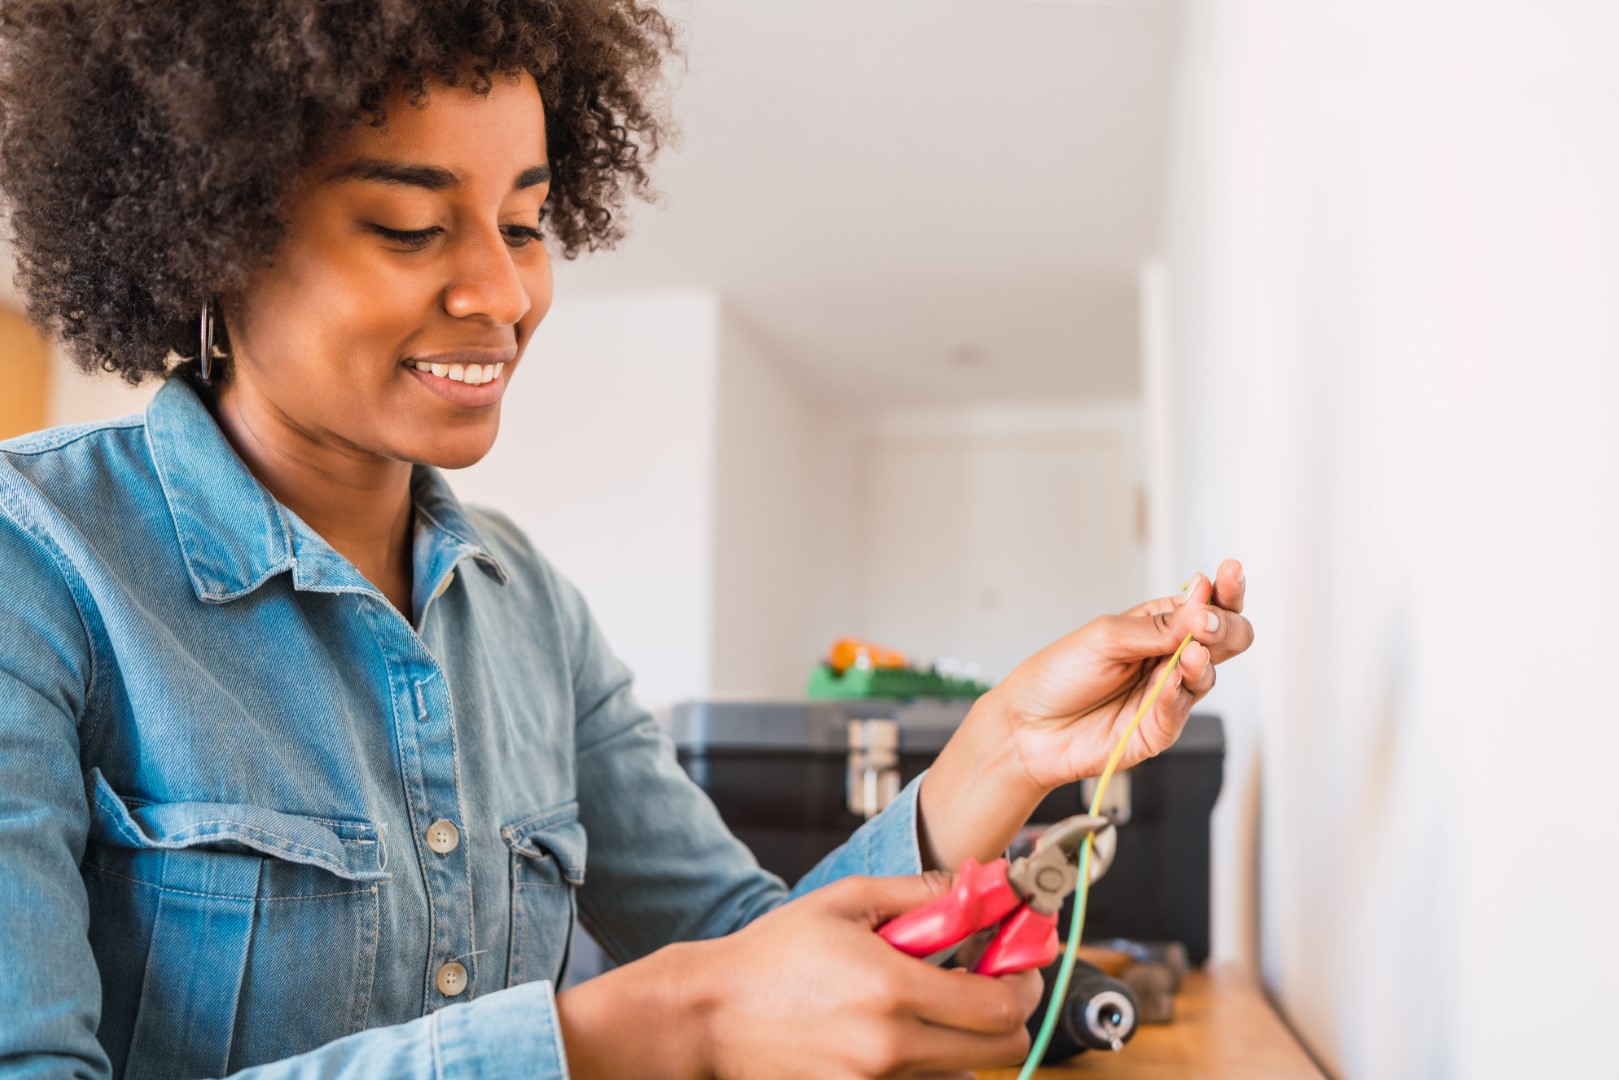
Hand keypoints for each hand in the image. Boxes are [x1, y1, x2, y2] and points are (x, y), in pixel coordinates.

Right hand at [692, 873, 1042, 1079]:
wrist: (711, 1015)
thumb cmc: (771, 956)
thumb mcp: (845, 901)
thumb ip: (918, 893)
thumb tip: (977, 885)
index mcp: (892, 989)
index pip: (1004, 1005)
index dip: (1026, 980)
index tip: (1021, 962)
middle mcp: (890, 1047)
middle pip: (1002, 1050)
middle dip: (1007, 1012)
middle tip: (988, 983)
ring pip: (965, 1072)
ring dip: (965, 1040)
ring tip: (930, 1007)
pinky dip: (929, 1064)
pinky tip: (899, 1033)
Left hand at [990, 559, 1253, 791]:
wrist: (1029, 726)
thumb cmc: (1059, 675)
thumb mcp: (1105, 636)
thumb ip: (1157, 626)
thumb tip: (1202, 602)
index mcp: (1158, 626)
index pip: (1206, 605)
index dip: (1224, 589)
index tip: (1231, 572)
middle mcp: (1169, 658)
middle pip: (1224, 640)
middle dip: (1225, 626)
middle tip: (1208, 622)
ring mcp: (1167, 693)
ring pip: (1208, 674)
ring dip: (1203, 660)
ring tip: (1192, 652)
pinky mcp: (1160, 727)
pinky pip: (1180, 708)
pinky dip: (1178, 693)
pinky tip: (1172, 680)